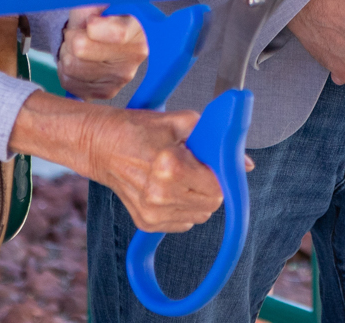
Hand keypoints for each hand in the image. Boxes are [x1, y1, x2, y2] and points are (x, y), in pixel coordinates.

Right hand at [8, 93, 225, 233]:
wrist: (100, 145)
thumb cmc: (136, 130)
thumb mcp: (177, 122)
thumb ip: (213, 139)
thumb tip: (244, 162)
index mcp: (171, 165)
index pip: (218, 187)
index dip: (219, 175)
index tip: (211, 165)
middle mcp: (161, 193)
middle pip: (211, 204)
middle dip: (210, 187)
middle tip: (195, 168)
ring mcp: (152, 211)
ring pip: (199, 216)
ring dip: (197, 199)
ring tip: (181, 178)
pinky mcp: (146, 222)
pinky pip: (183, 223)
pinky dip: (183, 209)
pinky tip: (170, 189)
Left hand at [57, 6, 146, 100]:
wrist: (97, 34)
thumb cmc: (97, 15)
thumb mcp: (94, 1)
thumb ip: (92, 7)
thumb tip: (91, 23)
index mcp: (138, 28)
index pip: (118, 33)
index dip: (92, 25)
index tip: (90, 20)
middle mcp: (135, 56)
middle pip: (81, 48)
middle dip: (72, 36)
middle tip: (78, 32)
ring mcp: (121, 78)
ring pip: (71, 66)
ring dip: (66, 53)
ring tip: (77, 45)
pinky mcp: (104, 92)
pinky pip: (68, 82)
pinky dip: (65, 69)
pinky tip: (78, 61)